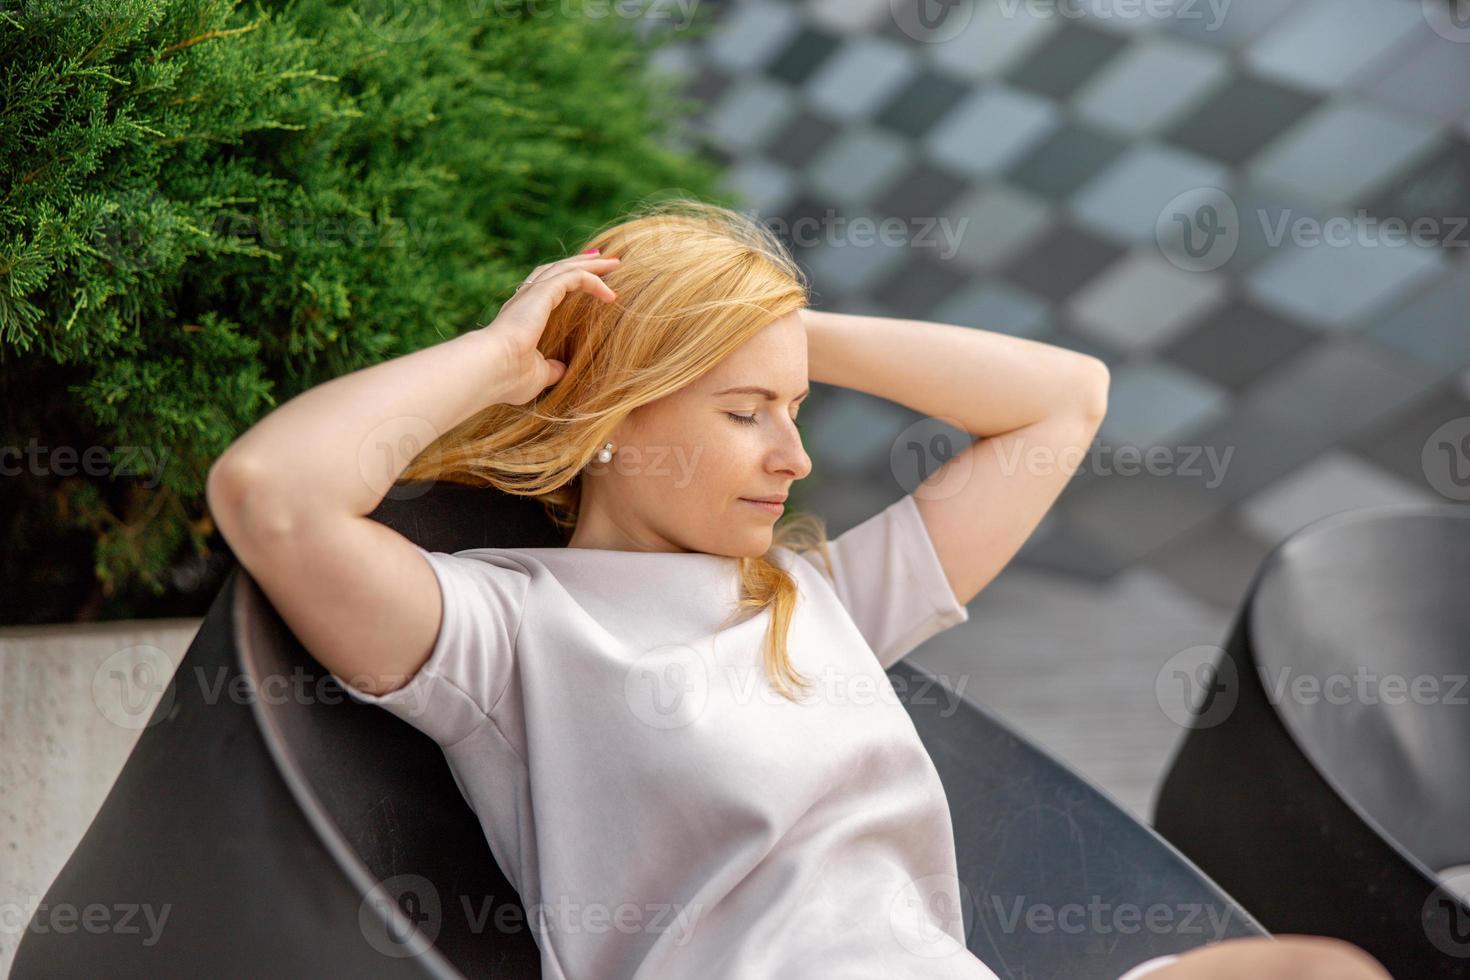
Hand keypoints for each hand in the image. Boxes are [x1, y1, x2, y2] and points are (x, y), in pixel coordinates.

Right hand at [484, 249, 619, 405]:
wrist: (492, 369)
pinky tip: (611, 295)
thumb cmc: (508, 378)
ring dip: (591, 264)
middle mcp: (525, 299)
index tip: (588, 280)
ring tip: (612, 261)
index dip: (566, 280)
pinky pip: (575, 278)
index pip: (546, 288)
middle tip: (604, 259)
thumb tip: (560, 370)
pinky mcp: (541, 293)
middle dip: (581, 263)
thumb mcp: (537, 375)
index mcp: (521, 315)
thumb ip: (550, 369)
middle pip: (557, 270)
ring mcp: (532, 294)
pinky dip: (594, 280)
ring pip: (566, 268)